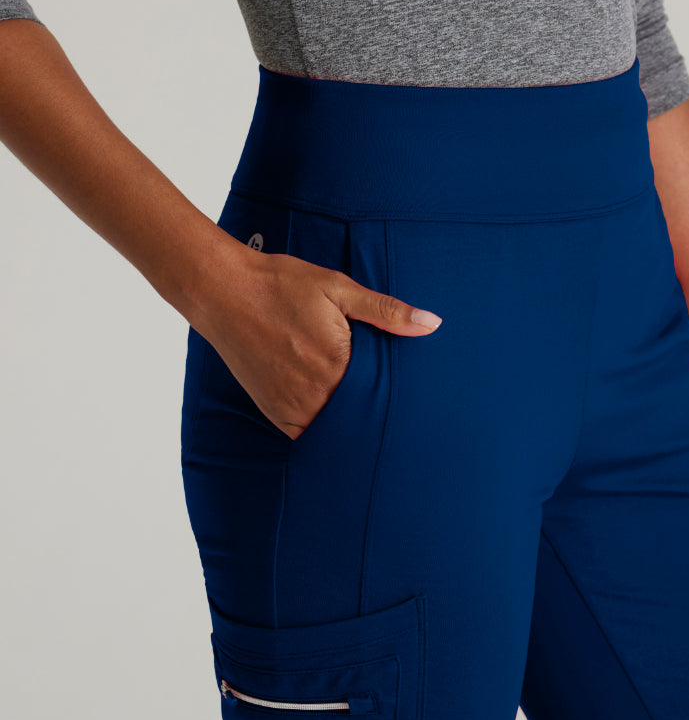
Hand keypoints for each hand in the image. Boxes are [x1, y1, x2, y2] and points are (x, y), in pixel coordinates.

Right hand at [192, 236, 441, 440]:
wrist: (224, 291)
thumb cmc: (282, 285)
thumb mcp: (339, 289)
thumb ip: (386, 311)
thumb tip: (432, 324)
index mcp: (338, 364)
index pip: (384, 396)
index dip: (399, 398)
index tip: (415, 402)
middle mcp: (316, 392)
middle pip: (361, 417)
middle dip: (378, 416)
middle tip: (403, 420)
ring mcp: (292, 406)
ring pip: (335, 431)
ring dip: (350, 425)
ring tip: (370, 420)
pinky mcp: (275, 412)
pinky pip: (308, 434)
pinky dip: (323, 430)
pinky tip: (335, 417)